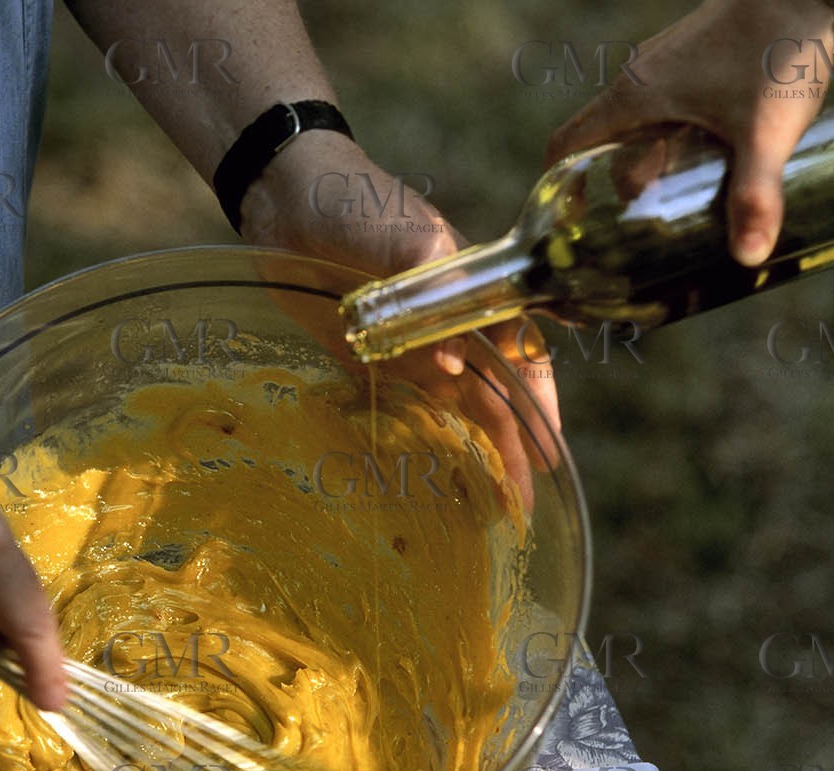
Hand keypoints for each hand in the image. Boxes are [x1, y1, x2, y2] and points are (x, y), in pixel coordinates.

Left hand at [238, 133, 561, 504]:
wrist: (288, 198)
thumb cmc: (356, 201)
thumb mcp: (405, 229)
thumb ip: (433, 286)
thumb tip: (454, 363)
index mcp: (478, 294)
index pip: (524, 358)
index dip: (538, 407)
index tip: (545, 453)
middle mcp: (457, 327)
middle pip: (498, 397)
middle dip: (513, 450)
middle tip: (522, 507)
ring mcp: (420, 348)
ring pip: (462, 412)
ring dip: (479, 457)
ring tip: (493, 510)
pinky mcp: (381, 362)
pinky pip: (415, 411)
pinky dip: (430, 446)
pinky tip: (440, 485)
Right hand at [546, 0, 833, 266]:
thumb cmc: (776, 49)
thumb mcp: (765, 132)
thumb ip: (755, 194)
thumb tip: (749, 257)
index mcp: (633, 98)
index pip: (565, 143)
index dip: (558, 185)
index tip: (572, 222)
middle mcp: (637, 80)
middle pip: (604, 144)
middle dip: (622, 186)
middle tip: (650, 224)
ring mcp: (663, 65)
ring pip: (637, 125)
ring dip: (651, 162)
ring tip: (684, 197)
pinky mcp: (691, 59)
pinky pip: (663, 107)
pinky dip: (671, 137)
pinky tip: (712, 156)